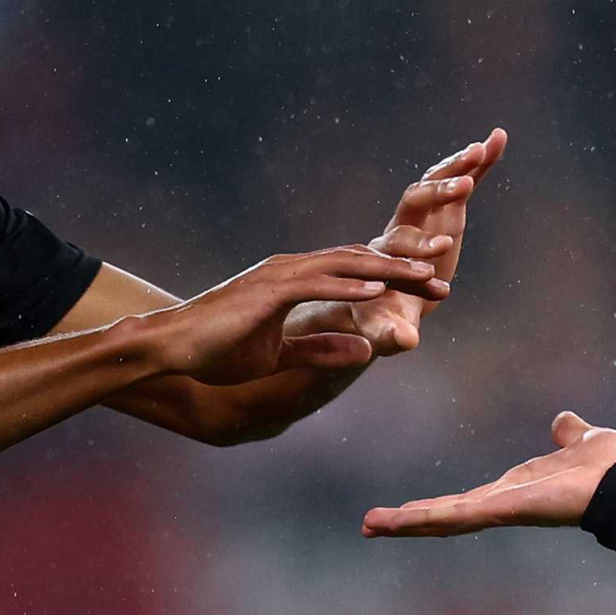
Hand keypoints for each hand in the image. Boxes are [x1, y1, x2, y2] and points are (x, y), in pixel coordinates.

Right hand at [149, 246, 444, 386]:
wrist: (169, 348)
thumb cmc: (216, 352)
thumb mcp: (280, 355)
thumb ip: (321, 350)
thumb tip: (366, 351)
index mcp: (296, 280)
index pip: (357, 271)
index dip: (397, 275)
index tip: (433, 285)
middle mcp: (292, 269)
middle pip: (360, 259)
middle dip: (405, 262)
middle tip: (446, 267)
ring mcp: (279, 276)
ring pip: (345, 265)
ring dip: (388, 269)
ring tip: (427, 272)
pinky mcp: (266, 292)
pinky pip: (315, 284)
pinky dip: (349, 288)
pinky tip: (379, 292)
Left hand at [333, 131, 507, 357]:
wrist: (377, 298)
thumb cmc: (379, 318)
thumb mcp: (384, 329)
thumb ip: (393, 333)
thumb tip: (407, 341)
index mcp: (382, 256)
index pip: (398, 242)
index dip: (419, 243)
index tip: (442, 247)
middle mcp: (399, 227)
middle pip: (413, 201)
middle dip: (437, 195)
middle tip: (462, 190)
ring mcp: (420, 214)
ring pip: (433, 183)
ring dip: (456, 168)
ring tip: (480, 152)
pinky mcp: (441, 208)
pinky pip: (457, 181)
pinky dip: (476, 162)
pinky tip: (498, 139)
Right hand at [361, 412, 615, 535]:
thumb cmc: (611, 469)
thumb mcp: (581, 441)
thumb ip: (568, 434)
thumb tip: (564, 421)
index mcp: (514, 490)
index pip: (464, 502)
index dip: (435, 505)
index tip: (407, 510)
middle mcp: (502, 504)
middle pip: (445, 515)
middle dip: (408, 520)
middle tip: (370, 525)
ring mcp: (501, 510)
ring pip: (445, 519)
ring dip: (406, 523)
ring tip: (370, 525)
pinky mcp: (504, 509)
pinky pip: (459, 515)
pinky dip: (426, 518)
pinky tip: (397, 521)